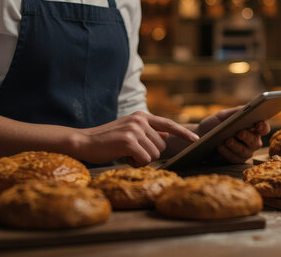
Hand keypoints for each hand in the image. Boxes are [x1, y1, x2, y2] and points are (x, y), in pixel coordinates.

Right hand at [77, 111, 198, 166]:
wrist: (84, 142)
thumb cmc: (108, 140)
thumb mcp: (130, 132)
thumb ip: (149, 133)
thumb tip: (167, 135)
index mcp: (142, 116)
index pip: (169, 124)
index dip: (183, 133)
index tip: (196, 140)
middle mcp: (140, 120)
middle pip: (162, 146)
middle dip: (149, 154)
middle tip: (131, 153)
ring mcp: (135, 129)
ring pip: (154, 154)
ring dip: (142, 160)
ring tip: (126, 154)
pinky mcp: (129, 141)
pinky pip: (145, 160)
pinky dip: (135, 163)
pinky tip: (123, 158)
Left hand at [197, 107, 270, 163]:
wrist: (200, 137)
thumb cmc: (214, 124)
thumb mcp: (223, 116)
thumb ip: (235, 111)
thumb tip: (247, 107)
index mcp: (252, 128)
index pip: (263, 128)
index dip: (263, 126)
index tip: (257, 124)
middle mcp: (252, 141)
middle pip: (255, 141)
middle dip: (247, 137)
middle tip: (239, 133)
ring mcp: (244, 152)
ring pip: (245, 151)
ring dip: (235, 146)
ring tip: (226, 140)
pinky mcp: (235, 160)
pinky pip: (233, 158)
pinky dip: (226, 152)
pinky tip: (220, 147)